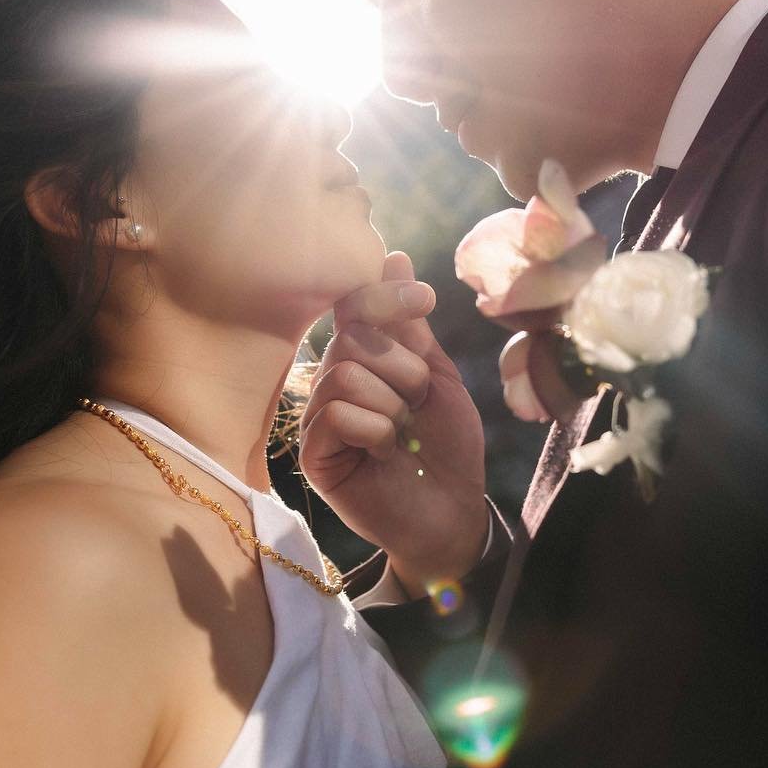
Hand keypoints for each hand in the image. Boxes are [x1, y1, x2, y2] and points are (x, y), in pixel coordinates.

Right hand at [301, 251, 488, 594]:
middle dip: (403, 369)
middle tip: (417, 404)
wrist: (454, 511)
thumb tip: (394, 256)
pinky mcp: (314, 455)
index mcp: (362, 357)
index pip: (352, 304)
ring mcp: (319, 418)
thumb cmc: (446, 446)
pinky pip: (337, 415)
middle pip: (352, 339)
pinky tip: (384, 452)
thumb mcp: (438, 376)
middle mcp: (333, 381)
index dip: (384, 295)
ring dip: (391, 404)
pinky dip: (375, 430)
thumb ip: (411, 326)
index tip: (425, 300)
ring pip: (345, 375)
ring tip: (401, 433)